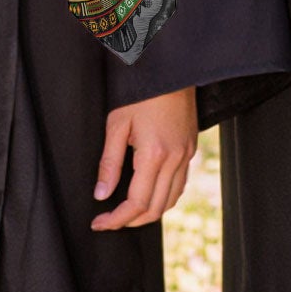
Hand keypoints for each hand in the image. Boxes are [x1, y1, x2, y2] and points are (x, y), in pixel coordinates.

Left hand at [91, 86, 197, 230]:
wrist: (171, 69)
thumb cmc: (141, 92)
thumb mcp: (117, 124)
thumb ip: (109, 163)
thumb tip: (101, 194)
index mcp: (154, 154)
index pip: (136, 203)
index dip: (116, 219)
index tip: (99, 223)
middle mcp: (175, 158)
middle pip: (155, 208)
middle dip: (131, 221)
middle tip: (109, 220)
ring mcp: (186, 154)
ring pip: (171, 199)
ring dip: (149, 212)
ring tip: (127, 212)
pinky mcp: (191, 148)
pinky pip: (180, 184)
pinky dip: (164, 197)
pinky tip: (149, 193)